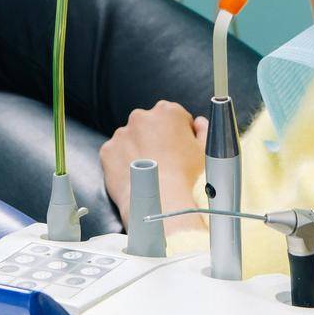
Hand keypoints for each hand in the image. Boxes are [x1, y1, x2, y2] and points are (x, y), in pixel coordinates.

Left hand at [99, 100, 209, 234]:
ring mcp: (122, 133)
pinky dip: (123, 162)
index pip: (175, 117)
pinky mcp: (107, 150)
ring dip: (138, 149)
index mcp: (168, 111)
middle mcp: (141, 117)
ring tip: (149, 172)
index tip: (180, 150)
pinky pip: (116, 154)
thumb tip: (198, 123)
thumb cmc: (188, 178)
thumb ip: (204, 130)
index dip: (179, 134)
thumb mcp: (206, 151)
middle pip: (150, 125)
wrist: (161, 203)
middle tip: (164, 162)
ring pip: (131, 139)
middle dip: (156, 138)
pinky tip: (135, 175)